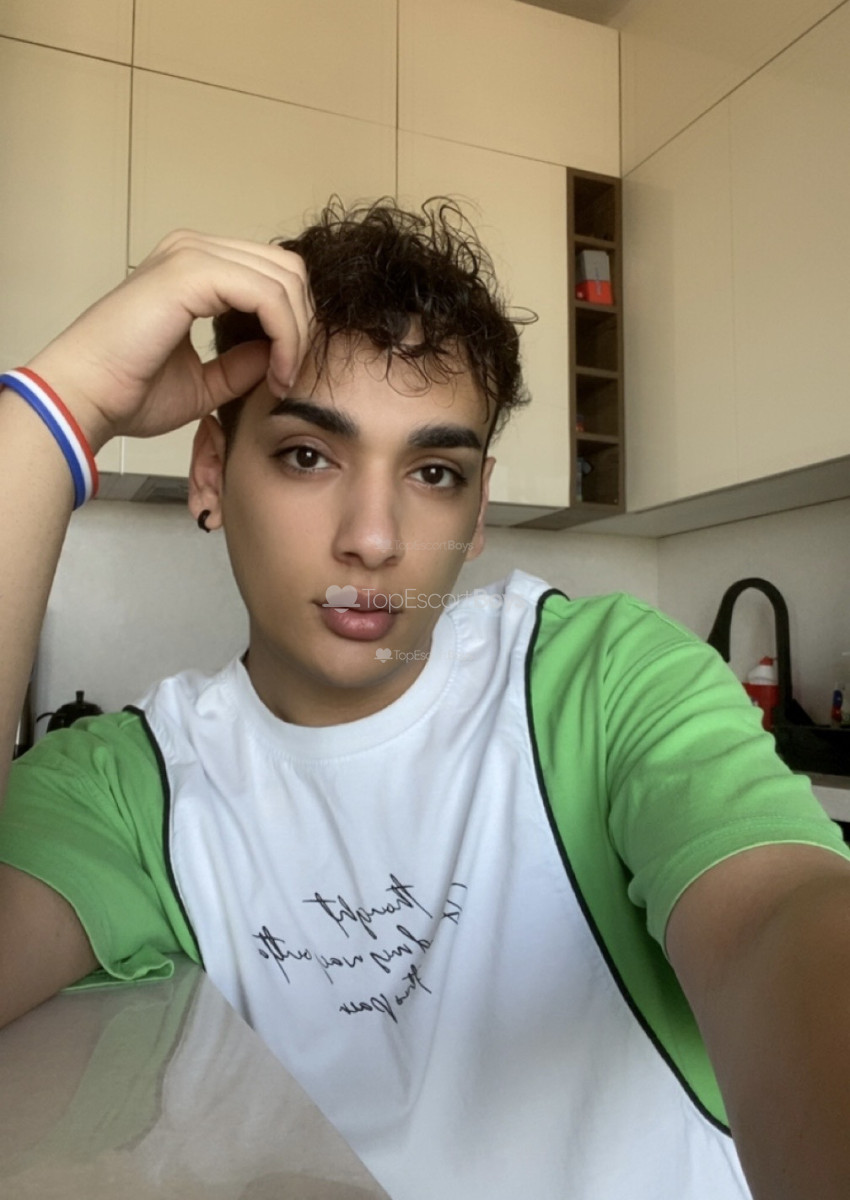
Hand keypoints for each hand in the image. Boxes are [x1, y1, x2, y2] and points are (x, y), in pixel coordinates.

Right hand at [24, 231, 312, 450]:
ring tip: (283, 379)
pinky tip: (277, 372)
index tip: (286, 375)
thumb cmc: (128, 392)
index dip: (294, 324)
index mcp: (194, 268)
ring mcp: (192, 255)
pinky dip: (285, 335)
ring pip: (284, 279)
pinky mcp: (191, 273)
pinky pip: (268, 295)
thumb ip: (244, 363)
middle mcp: (194, 251)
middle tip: (292, 375)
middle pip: (286, 269)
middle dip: (303, 325)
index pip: (271, 275)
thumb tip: (280, 353)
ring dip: (297, 334)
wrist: (85, 398)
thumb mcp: (205, 380)